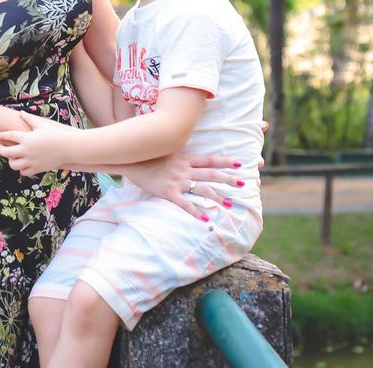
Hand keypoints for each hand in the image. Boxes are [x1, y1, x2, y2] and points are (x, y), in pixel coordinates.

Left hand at [0, 112, 72, 175]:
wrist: (68, 147)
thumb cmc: (56, 134)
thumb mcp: (42, 125)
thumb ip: (29, 119)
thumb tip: (20, 113)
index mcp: (26, 138)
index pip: (9, 136)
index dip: (0, 135)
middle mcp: (27, 150)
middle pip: (6, 152)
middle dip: (2, 150)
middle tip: (2, 147)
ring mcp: (31, 161)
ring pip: (14, 165)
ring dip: (11, 161)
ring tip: (13, 156)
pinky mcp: (37, 168)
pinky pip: (24, 172)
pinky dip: (21, 169)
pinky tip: (23, 164)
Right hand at [124, 152, 246, 220]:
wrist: (130, 161)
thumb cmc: (147, 157)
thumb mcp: (166, 153)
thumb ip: (180, 158)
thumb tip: (190, 160)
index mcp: (184, 158)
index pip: (209, 159)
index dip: (225, 161)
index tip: (239, 164)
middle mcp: (184, 169)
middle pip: (211, 174)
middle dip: (228, 179)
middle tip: (242, 185)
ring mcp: (177, 180)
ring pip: (202, 189)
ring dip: (218, 197)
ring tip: (229, 204)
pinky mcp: (168, 192)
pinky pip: (185, 203)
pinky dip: (196, 212)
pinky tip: (206, 219)